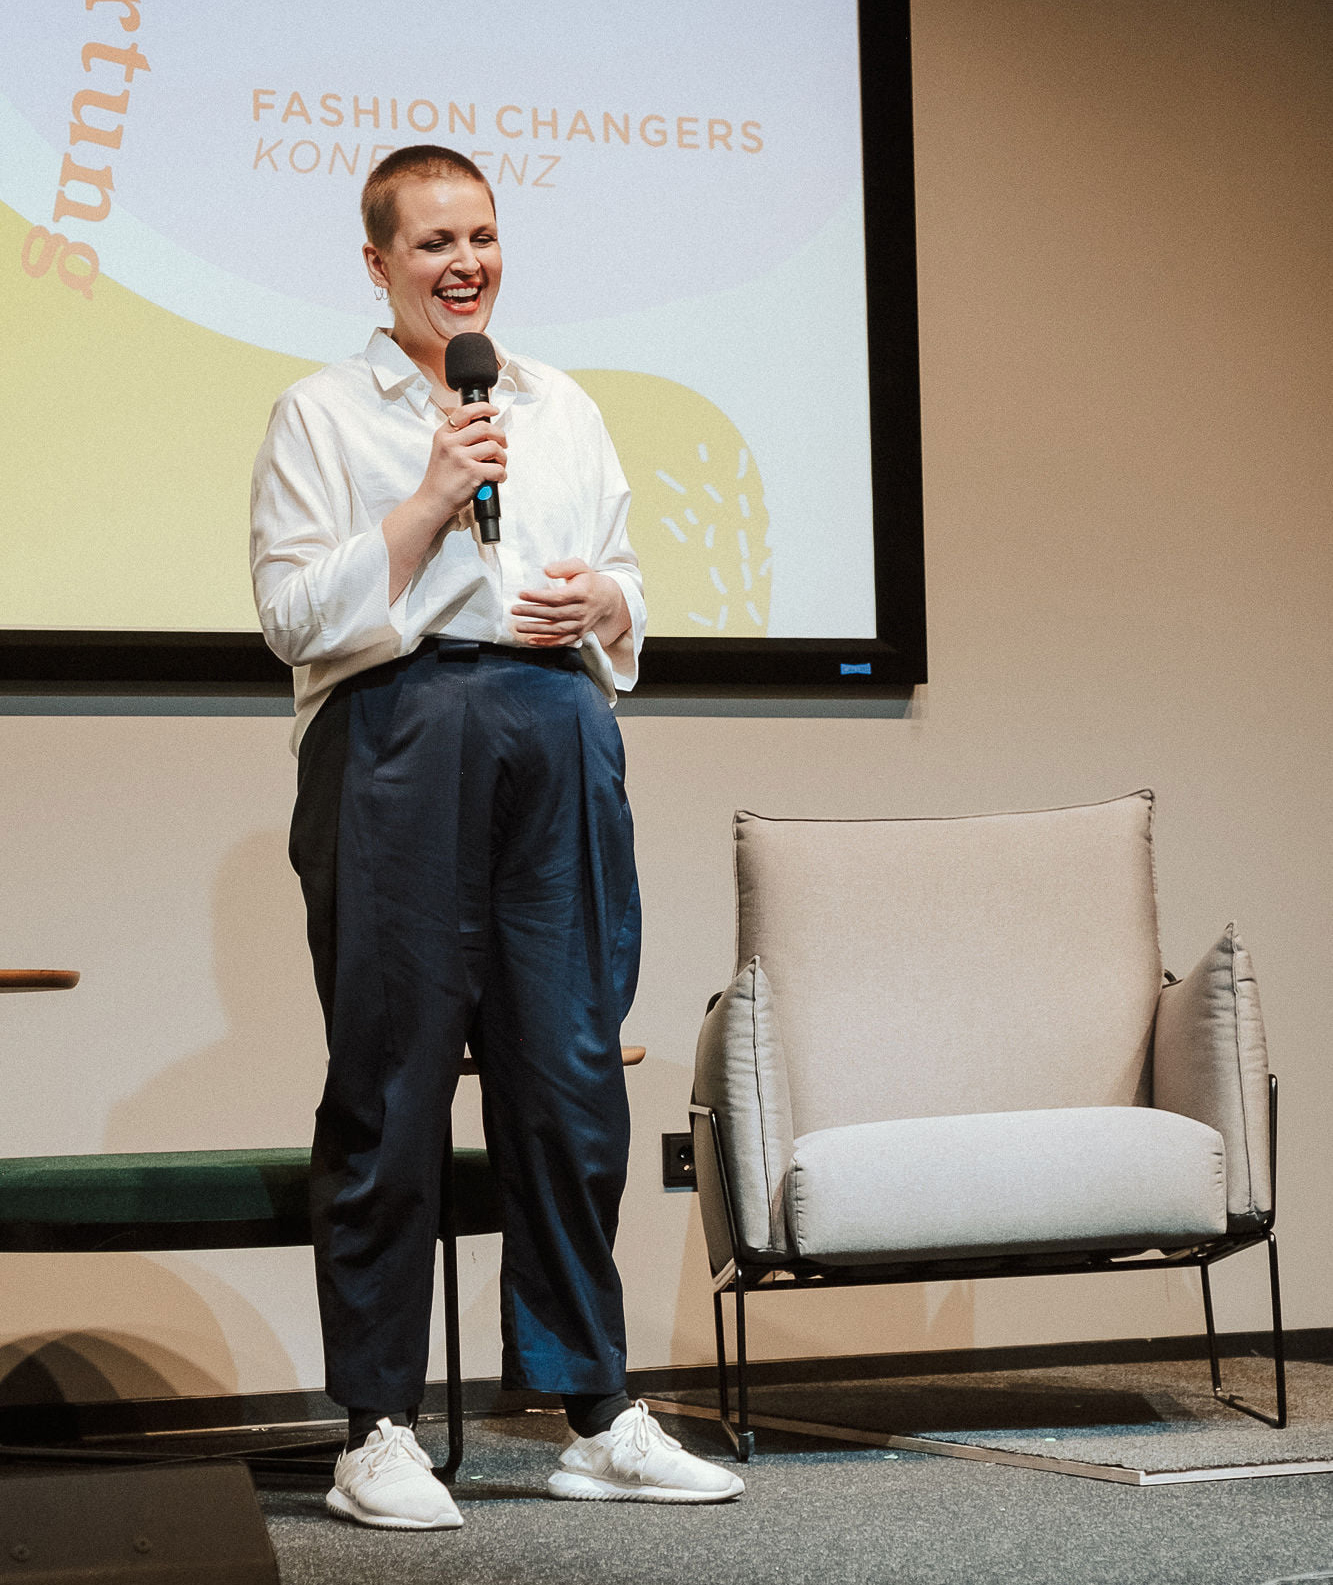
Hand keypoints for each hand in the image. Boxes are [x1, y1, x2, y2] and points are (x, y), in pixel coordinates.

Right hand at [413, 400, 506, 525]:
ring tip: (498, 464)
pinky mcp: (471, 472)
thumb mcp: (442, 451)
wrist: (432, 502)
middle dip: (500, 435)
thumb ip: (458, 438)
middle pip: (484, 427)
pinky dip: (501, 474)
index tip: (494, 411)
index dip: (484, 408)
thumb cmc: (440, 480)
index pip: (465, 412)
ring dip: (502, 457)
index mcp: (443, 435)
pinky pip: (497, 468)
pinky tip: (497, 478)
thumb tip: (484, 431)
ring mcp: (461, 457)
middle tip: (502, 444)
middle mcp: (451, 443)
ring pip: (494, 447)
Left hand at [512, 558, 629, 647]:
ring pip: (556, 629)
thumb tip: (546, 571)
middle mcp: (582, 611)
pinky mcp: (578, 634)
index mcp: (582, 593)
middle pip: (554, 614)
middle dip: (532, 612)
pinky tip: (531, 640)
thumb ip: (563, 567)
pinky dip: (546, 642)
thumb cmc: (589, 581)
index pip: (558, 597)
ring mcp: (580, 625)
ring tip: (518, 626)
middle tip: (515, 610)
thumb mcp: (580, 567)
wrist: (607, 599)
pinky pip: (561, 641)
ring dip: (536, 629)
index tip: (522, 594)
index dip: (538, 596)